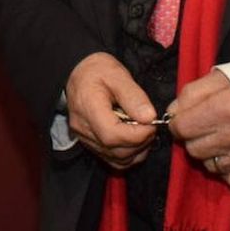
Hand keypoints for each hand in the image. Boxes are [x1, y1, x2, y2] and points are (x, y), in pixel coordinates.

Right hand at [64, 52, 157, 170]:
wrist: (78, 72)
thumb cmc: (97, 70)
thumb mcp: (117, 74)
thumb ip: (134, 96)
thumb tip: (150, 118)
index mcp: (87, 107)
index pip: (112, 135)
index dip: (137, 134)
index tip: (151, 123)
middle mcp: (83, 128)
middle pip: (116, 150)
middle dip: (140, 142)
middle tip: (150, 125)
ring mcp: (85, 138)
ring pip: (117, 159)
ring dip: (137, 150)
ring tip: (143, 130)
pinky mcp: (90, 144)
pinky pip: (113, 160)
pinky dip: (129, 154)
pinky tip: (134, 138)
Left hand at [166, 69, 229, 189]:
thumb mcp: (224, 77)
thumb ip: (194, 92)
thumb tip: (173, 111)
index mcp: (222, 108)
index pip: (180, 127)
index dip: (179, 123)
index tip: (185, 119)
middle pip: (193, 149)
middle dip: (194, 138)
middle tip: (206, 127)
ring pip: (209, 166)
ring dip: (211, 154)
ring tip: (223, 139)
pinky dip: (229, 170)